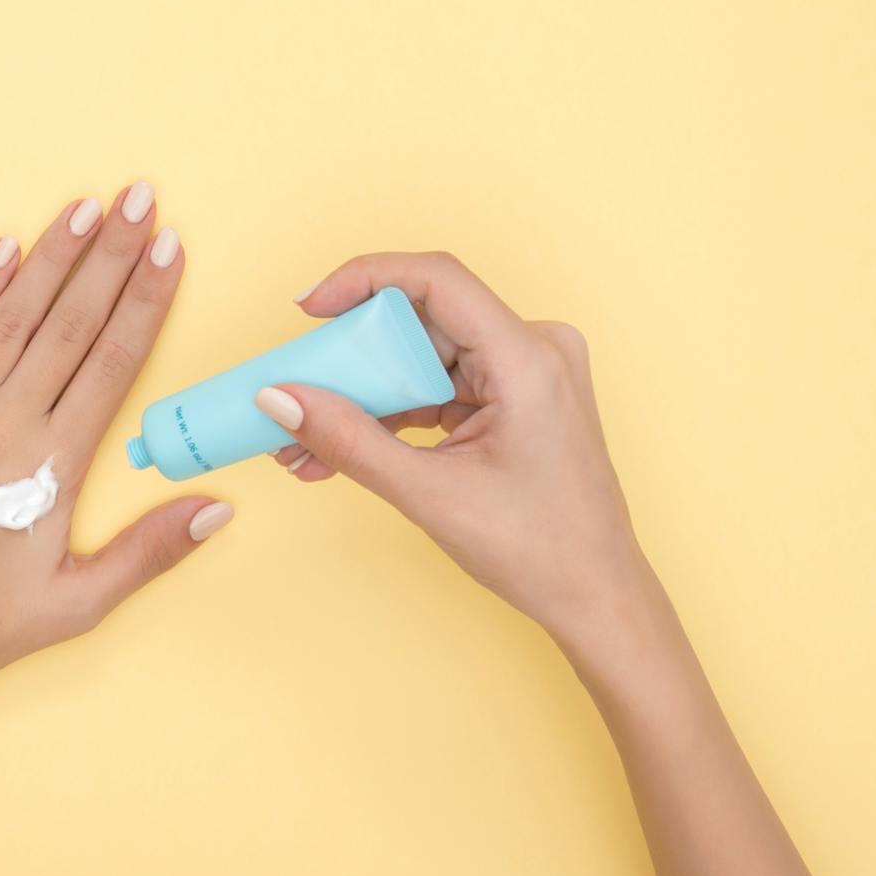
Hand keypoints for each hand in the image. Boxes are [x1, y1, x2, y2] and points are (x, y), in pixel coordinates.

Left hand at [0, 185, 231, 721]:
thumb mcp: (79, 604)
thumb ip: (151, 550)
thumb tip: (220, 508)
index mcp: (52, 465)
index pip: (112, 360)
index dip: (146, 300)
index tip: (171, 250)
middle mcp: (1, 424)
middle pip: (69, 321)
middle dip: (111, 255)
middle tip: (141, 200)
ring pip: (10, 315)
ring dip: (51, 256)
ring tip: (87, 207)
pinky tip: (2, 247)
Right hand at [262, 252, 645, 642]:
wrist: (595, 595)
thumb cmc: (540, 550)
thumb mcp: (429, 494)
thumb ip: (348, 441)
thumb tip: (280, 399)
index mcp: (529, 360)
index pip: (437, 280)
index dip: (364, 279)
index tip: (309, 308)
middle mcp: (536, 350)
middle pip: (423, 324)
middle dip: (352, 362)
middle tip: (295, 393)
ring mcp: (530, 374)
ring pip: (426, 360)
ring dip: (365, 398)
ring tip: (305, 443)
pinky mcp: (518, 399)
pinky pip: (442, 387)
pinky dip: (395, 416)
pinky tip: (344, 450)